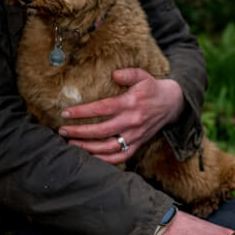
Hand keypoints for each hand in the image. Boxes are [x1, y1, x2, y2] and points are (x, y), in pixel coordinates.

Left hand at [58, 68, 184, 163]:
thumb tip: (114, 74)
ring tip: (71, 144)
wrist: (172, 104)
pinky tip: (90, 157)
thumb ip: (128, 73)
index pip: (102, 109)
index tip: (66, 113)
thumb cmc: (152, 89)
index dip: (82, 112)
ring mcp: (135, 136)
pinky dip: (104, 160)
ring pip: (108, 147)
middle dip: (79, 132)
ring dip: (88, 148)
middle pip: (101, 131)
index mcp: (130, 104)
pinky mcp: (137, 144)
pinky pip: (120, 156)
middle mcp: (132, 122)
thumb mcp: (143, 75)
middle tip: (62, 130)